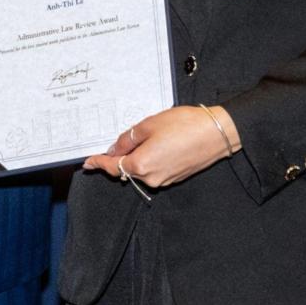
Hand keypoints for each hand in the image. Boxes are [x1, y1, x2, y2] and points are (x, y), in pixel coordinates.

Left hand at [83, 105, 238, 189]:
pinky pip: (156, 169)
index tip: (88, 162)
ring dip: (139, 155)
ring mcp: (165, 179)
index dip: (99, 163)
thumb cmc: (184, 125)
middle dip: (122, 155)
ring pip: (142, 168)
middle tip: (123, 137)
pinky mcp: (176, 177)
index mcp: (141, 165)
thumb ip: (128, 139)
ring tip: (150, 134)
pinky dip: (152, 158)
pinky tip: (161, 142)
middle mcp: (151, 178)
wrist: (217, 133)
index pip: (113, 167)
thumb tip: (115, 149)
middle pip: (127, 168)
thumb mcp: (150, 125)